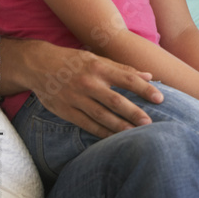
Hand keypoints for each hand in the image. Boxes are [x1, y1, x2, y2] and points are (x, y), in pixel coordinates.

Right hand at [30, 45, 162, 138]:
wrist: (38, 65)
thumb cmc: (73, 61)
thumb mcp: (97, 59)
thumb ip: (123, 69)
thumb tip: (149, 75)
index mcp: (99, 68)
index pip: (127, 79)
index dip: (145, 89)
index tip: (160, 98)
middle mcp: (88, 83)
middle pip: (115, 101)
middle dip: (134, 113)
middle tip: (149, 122)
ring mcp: (75, 99)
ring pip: (101, 116)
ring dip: (120, 126)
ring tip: (136, 133)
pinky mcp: (65, 111)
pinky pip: (86, 124)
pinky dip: (101, 132)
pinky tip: (114, 138)